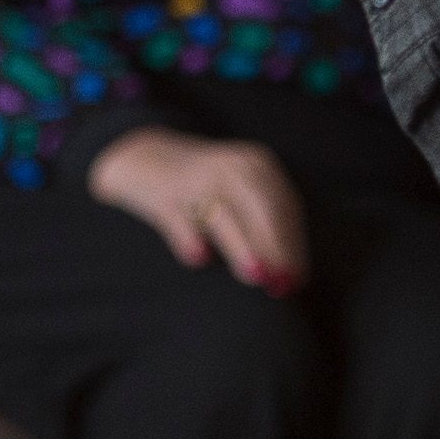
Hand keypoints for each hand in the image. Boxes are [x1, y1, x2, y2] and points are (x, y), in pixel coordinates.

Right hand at [90, 129, 308, 291]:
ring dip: (242, 245)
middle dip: (274, 246)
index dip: (293, 244)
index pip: (283, 207)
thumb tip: (288, 277)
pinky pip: (178, 216)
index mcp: (255, 166)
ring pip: (223, 212)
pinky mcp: (163, 193)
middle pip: (259, 207)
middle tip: (282, 283)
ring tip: (256, 275)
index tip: (296, 279)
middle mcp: (230, 166)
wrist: (143, 155)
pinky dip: (189, 236)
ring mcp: (195, 177)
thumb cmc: (203, 186)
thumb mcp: (239, 190)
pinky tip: (200, 258)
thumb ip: (262, 226)